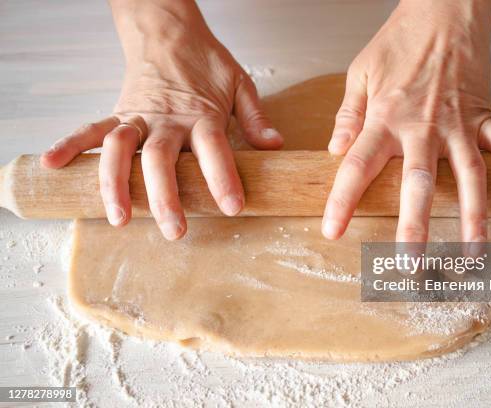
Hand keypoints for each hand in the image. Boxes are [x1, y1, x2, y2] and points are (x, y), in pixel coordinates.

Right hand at [40, 0, 281, 239]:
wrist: (169, 30)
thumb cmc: (206, 62)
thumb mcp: (240, 84)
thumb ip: (256, 118)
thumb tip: (276, 148)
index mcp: (202, 115)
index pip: (214, 150)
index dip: (223, 178)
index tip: (232, 207)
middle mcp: (168, 119)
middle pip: (162, 159)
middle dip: (166, 197)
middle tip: (174, 230)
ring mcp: (139, 116)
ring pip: (122, 150)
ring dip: (116, 184)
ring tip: (119, 217)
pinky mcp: (118, 112)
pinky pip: (91, 129)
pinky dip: (70, 144)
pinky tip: (53, 164)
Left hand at [322, 0, 490, 245]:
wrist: (443, 10)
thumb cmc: (400, 40)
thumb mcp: (359, 73)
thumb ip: (348, 115)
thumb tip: (334, 149)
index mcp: (384, 119)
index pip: (357, 166)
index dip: (342, 201)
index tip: (333, 231)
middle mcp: (421, 128)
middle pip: (418, 185)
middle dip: (414, 228)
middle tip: (410, 266)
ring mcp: (458, 124)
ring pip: (468, 177)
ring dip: (472, 217)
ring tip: (470, 253)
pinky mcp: (485, 115)